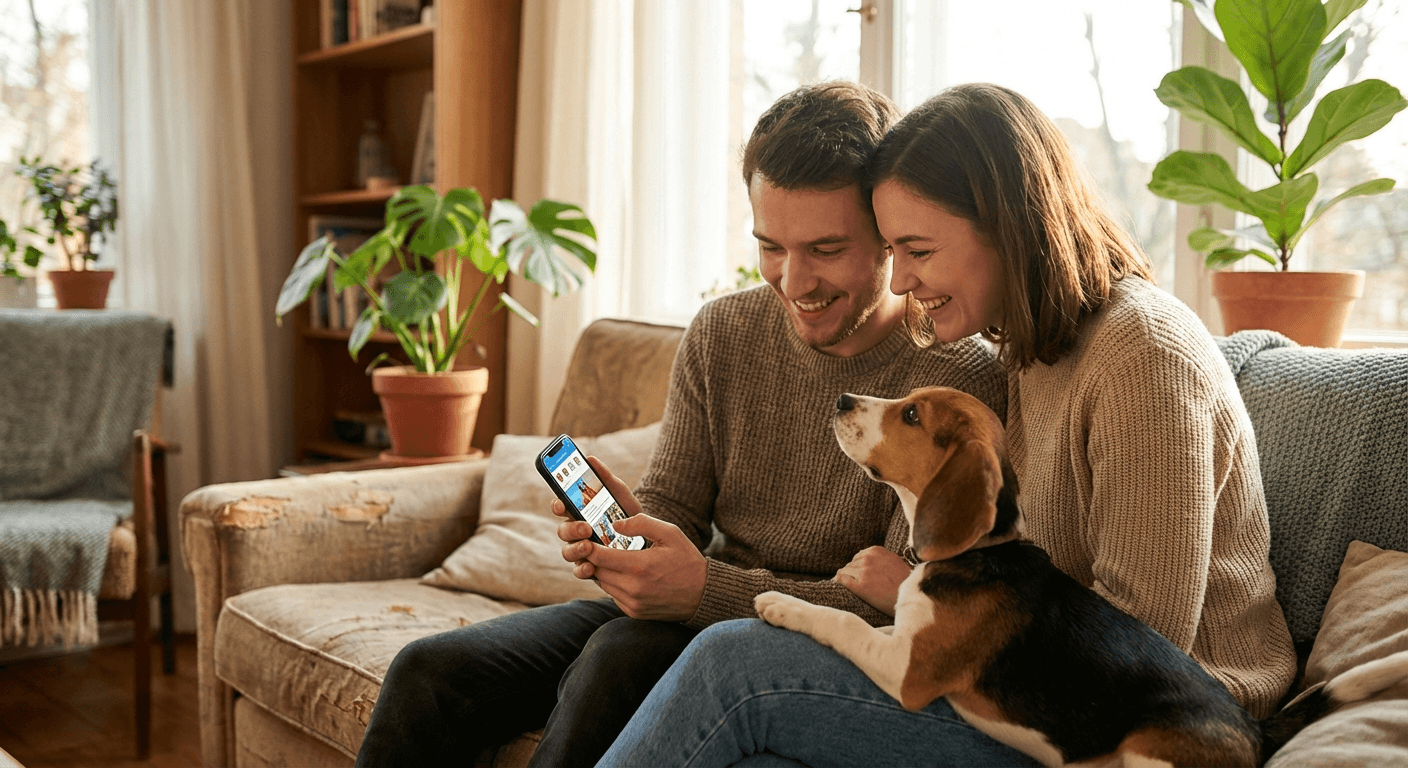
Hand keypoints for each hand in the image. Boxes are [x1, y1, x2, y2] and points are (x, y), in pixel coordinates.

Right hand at [554, 455, 644, 579]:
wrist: (648, 535)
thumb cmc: (626, 511)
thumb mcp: (618, 492)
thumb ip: (605, 477)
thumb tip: (590, 458)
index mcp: (578, 511)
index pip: (560, 507)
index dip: (557, 505)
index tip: (562, 503)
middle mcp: (576, 531)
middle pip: (562, 531)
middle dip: (571, 529)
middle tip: (586, 527)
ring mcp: (581, 549)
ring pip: (567, 551)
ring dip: (575, 549)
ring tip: (588, 546)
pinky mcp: (590, 566)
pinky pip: (579, 570)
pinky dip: (582, 569)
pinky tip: (590, 567)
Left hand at [559, 457, 705, 620]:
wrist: (703, 595)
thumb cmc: (687, 560)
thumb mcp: (670, 533)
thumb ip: (641, 523)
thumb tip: (615, 524)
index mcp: (640, 566)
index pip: (598, 556)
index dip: (588, 546)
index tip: (586, 538)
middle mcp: (633, 588)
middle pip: (597, 571)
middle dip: (595, 558)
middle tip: (598, 546)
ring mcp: (633, 603)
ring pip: (603, 584)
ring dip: (604, 571)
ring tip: (614, 559)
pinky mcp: (634, 612)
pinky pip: (613, 596)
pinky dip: (614, 584)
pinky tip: (626, 575)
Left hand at [835, 546, 909, 616]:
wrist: (911, 597)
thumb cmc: (906, 582)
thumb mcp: (894, 562)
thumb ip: (880, 558)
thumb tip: (867, 559)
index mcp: (876, 551)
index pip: (858, 556)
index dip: (858, 566)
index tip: (859, 573)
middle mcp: (868, 559)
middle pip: (851, 564)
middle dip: (852, 573)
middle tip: (855, 582)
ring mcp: (863, 572)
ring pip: (845, 571)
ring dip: (844, 577)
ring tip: (844, 584)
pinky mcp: (860, 586)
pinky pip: (842, 580)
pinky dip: (838, 581)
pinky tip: (837, 584)